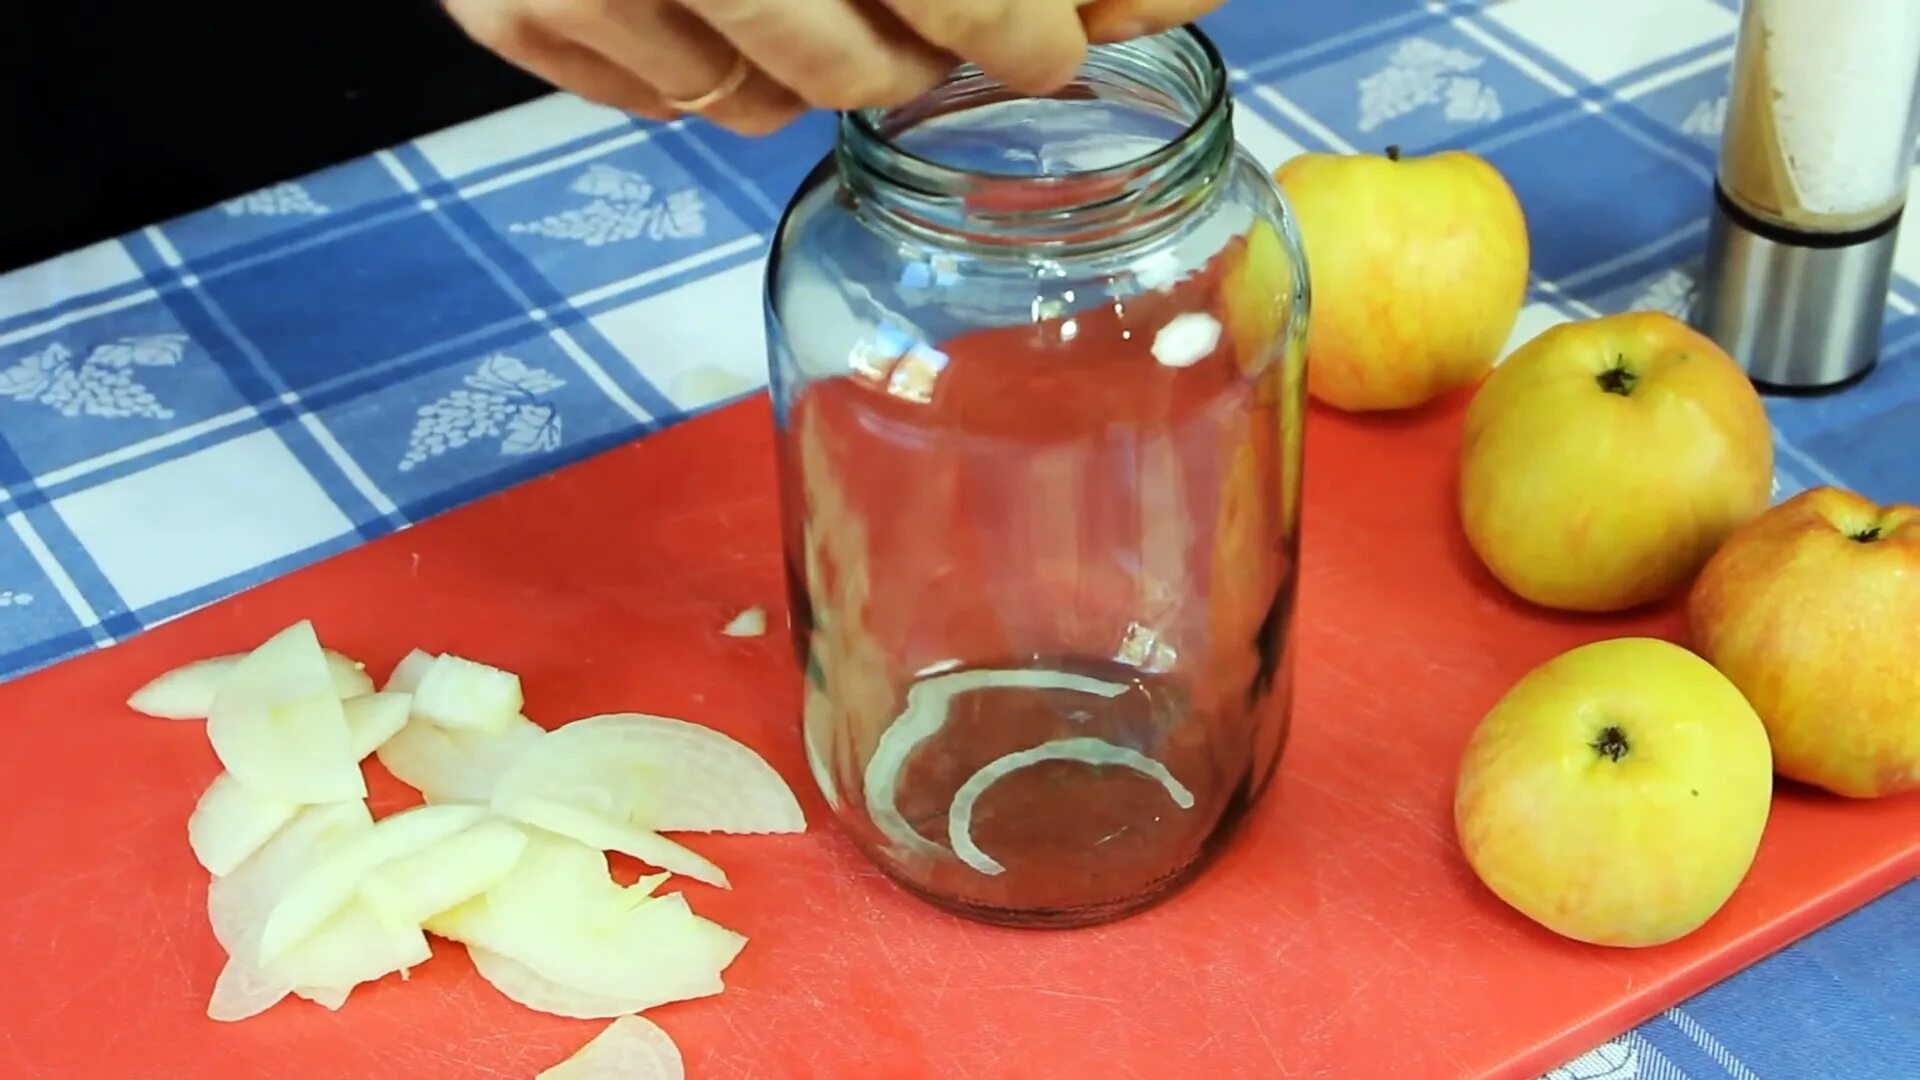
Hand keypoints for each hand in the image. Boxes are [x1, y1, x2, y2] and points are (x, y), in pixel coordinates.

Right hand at [443, 0, 1225, 136]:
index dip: (1016, 36)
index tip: (1047, 47)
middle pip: (856, 72)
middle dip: (917, 61)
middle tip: (944, 32)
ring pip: (759, 106)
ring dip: (815, 69)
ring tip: (819, 1)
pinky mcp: (506, 0)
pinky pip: (668, 102)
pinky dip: (712, 69)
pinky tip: (719, 0)